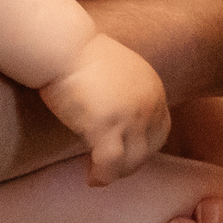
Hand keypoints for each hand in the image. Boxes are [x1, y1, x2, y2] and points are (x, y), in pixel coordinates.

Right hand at [39, 33, 171, 183]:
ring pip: (132, 160)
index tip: (127, 155)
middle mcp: (148, 102)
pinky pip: (110, 163)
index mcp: (153, 86)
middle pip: (148, 148)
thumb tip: (116, 112)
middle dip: (131, 164)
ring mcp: (130, 114)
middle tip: (111, 171)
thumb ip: (125, 91)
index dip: (145, 147)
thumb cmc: (77, 55)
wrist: (61, 44)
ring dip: (117, 173)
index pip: (161, 130)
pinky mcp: (106, 124)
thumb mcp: (116, 70)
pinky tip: (91, 177)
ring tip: (98, 177)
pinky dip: (102, 174)